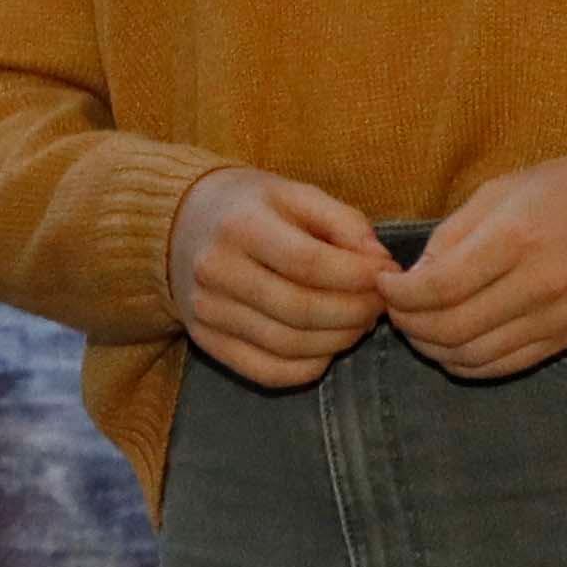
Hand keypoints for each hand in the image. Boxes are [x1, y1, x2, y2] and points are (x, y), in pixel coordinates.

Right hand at [167, 166, 391, 391]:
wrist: (180, 224)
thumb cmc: (251, 208)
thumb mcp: (296, 195)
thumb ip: (345, 223)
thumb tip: (381, 265)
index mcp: (239, 225)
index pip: (309, 263)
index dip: (358, 276)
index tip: (386, 275)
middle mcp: (216, 270)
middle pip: (301, 310)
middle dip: (355, 312)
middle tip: (379, 305)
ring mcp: (207, 311)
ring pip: (288, 345)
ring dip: (339, 341)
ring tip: (359, 323)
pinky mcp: (205, 340)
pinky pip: (266, 371)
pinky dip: (307, 368)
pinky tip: (326, 348)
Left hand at [385, 149, 566, 379]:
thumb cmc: (563, 191)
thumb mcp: (500, 192)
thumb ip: (451, 236)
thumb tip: (412, 279)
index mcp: (516, 238)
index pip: (440, 287)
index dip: (400, 295)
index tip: (382, 284)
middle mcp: (539, 284)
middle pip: (452, 329)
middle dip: (409, 325)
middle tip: (393, 310)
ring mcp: (558, 317)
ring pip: (476, 356)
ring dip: (433, 349)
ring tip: (417, 329)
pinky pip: (507, 366)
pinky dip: (468, 365)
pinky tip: (450, 348)